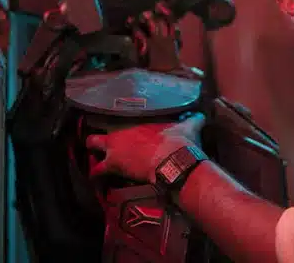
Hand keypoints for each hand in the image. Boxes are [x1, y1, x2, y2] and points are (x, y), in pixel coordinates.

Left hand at [85, 112, 205, 182]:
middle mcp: (121, 133)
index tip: (122, 132)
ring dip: (94, 155)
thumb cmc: (178, 141)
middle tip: (100, 145)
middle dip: (97, 140)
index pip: (122, 121)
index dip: (120, 128)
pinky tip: (95, 178)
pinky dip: (96, 175)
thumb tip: (202, 115)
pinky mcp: (113, 165)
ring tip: (95, 162)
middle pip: (99, 132)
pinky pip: (97, 171)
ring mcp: (114, 149)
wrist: (173, 159)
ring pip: (92, 146)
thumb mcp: (188, 127)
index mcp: (138, 122)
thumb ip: (192, 120)